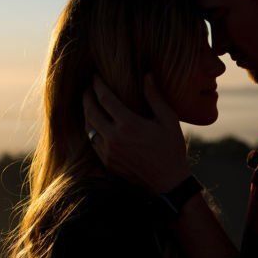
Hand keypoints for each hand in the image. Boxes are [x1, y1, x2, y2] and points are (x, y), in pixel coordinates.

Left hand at [83, 74, 190, 192]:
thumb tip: (147, 75)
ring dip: (86, 114)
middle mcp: (114, 138)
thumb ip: (155, 97)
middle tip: (87, 88)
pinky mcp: (107, 163)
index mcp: (128, 124)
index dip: (97, 85)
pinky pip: (93, 143)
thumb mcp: (169, 120)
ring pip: (88, 128)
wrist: (168, 182)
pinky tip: (95, 125)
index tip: (95, 76)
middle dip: (87, 97)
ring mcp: (108, 152)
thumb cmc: (172, 149)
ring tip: (89, 104)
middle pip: (91, 112)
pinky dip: (91, 130)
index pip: (105, 99)